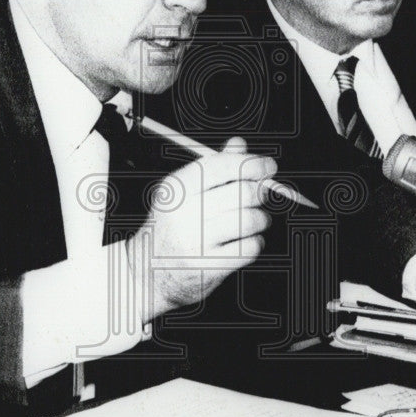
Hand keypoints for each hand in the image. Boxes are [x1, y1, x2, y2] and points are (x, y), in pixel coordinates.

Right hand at [130, 137, 275, 320]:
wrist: (148, 272)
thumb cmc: (171, 226)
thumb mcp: (184, 192)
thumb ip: (213, 167)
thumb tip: (239, 144)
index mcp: (177, 188)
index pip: (221, 165)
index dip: (251, 163)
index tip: (267, 165)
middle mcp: (183, 213)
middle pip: (242, 192)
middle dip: (261, 190)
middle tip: (264, 192)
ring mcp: (195, 241)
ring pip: (250, 220)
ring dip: (262, 218)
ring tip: (257, 219)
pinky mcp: (208, 266)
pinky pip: (249, 248)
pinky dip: (256, 242)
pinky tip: (247, 240)